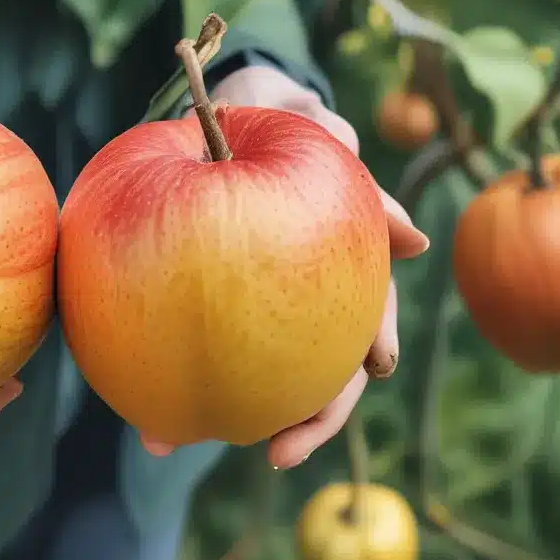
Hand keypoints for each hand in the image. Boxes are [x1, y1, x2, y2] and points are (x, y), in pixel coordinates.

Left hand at [138, 65, 429, 468]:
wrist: (218, 106)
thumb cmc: (276, 114)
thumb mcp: (311, 126)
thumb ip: (354, 177)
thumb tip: (416, 243)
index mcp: (340, 258)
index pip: (367, 311)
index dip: (370, 345)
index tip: (372, 372)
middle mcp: (306, 290)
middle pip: (320, 367)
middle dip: (304, 416)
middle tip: (276, 452)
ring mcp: (261, 299)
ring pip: (258, 372)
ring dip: (225, 415)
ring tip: (177, 444)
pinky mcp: (209, 299)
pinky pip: (193, 346)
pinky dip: (171, 385)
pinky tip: (144, 419)